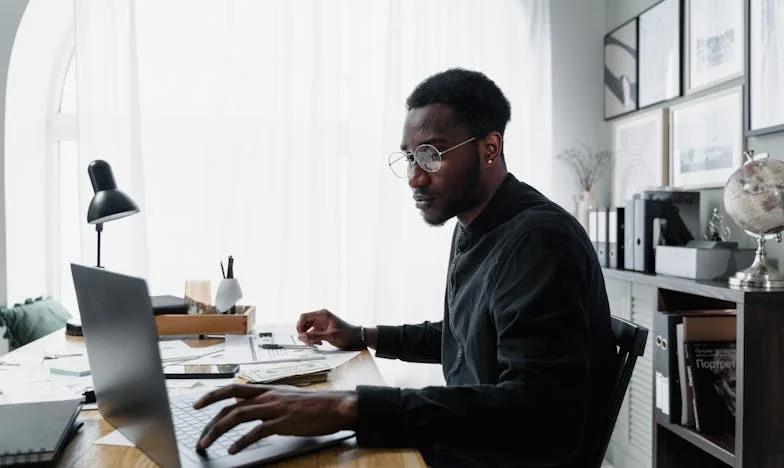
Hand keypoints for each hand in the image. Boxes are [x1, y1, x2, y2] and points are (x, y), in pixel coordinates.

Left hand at [193, 384, 356, 453]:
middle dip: (210, 418)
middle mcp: (268, 397)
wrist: (336, 406)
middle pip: (230, 404)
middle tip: (199, 434)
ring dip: (218, 431)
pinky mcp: (283, 422)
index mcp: (268, 390)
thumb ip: (264, 400)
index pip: (233, 388)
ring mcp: (275, 409)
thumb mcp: (285, 397)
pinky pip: (257, 432)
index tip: (198, 404)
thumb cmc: (314, 405)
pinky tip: (233, 450)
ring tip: (207, 444)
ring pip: (238, 416)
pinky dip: (242, 441)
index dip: (213, 395)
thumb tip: (244, 402)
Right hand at [296, 309, 362, 348]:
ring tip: (315, 343)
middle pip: (304, 323)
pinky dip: (312, 339)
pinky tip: (319, 343)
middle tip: (308, 342)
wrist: (356, 338)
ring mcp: (320, 324)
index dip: (300, 326)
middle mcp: (320, 317)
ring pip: (307, 329)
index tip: (302, 336)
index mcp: (322, 314)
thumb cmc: (347, 334)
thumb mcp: (331, 336)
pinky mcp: (322, 330)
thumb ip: (315, 336)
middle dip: (304, 333)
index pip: (304, 317)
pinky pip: (312, 334)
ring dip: (308, 337)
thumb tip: (301, 336)